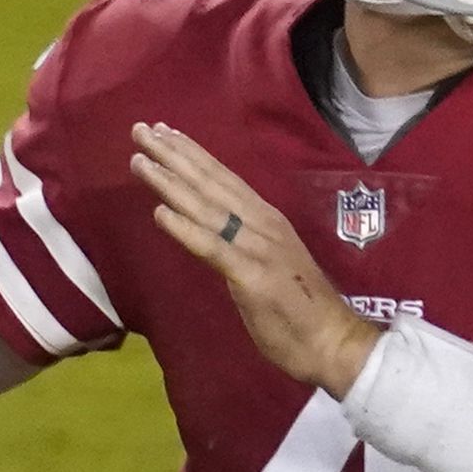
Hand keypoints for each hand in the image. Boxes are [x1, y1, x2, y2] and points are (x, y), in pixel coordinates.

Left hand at [134, 123, 377, 395]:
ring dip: (170, 183)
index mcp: (268, 220)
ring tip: (139, 161)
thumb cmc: (302, 309)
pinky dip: (185, 229)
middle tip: (140, 129)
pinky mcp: (252, 276)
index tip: (165, 131)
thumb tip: (214, 231)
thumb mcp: (270, 265)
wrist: (333, 342)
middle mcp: (262, 224)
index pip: (225, 179)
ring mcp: (258, 248)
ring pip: (207, 208)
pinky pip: (213, 248)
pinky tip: (159, 213)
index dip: (193, 154)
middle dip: (174, 155)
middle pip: (212, 184)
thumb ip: (243, 244)